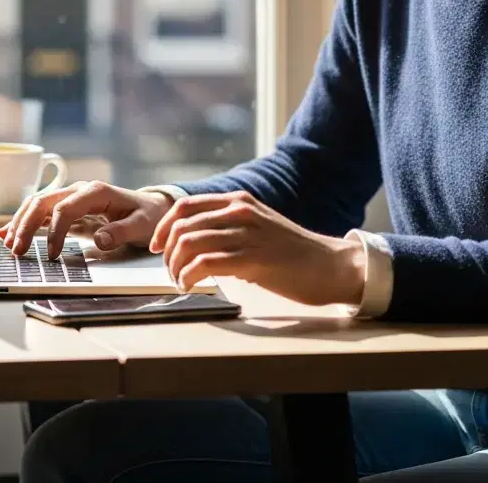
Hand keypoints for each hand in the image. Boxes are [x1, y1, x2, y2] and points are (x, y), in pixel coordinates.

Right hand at [0, 181, 174, 259]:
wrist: (151, 207)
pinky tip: (7, 233)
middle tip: (18, 250)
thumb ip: (121, 232)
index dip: (55, 232)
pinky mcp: (67, 207)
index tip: (53, 256)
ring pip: (37, 204)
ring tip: (9, 244)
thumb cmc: (147, 215)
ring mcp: (71, 197)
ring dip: (21, 223)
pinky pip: (41, 211)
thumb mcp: (142, 224)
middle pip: (44, 202)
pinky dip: (23, 221)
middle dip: (27, 225)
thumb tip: (100, 240)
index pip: (66, 208)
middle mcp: (79, 190)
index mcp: (96, 192)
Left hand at [150, 191, 366, 306]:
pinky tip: (191, 285)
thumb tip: (195, 243)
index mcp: (239, 201)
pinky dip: (189, 276)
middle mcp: (240, 211)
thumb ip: (230, 228)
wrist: (332, 266)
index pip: (185, 206)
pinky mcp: (253, 258)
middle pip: (182, 225)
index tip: (156, 247)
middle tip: (168, 271)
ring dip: (176, 266)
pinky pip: (205, 262)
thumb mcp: (258, 228)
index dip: (163, 227)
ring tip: (179, 282)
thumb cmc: (294, 254)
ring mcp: (247, 233)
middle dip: (166, 251)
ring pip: (190, 243)